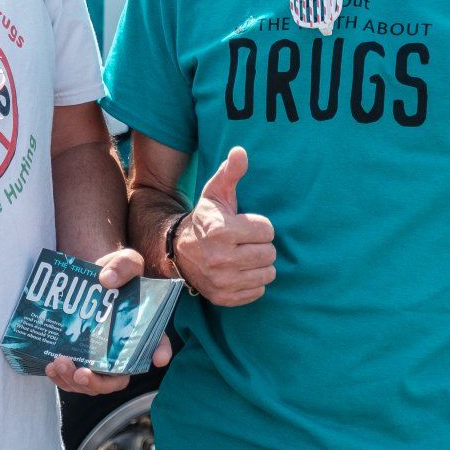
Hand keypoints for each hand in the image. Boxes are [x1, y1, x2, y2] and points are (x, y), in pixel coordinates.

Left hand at [45, 248, 173, 395]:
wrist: (87, 277)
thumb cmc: (113, 272)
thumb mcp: (124, 261)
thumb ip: (123, 265)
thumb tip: (107, 279)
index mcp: (141, 329)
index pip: (156, 343)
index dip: (160, 351)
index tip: (158, 358)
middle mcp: (121, 350)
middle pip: (117, 379)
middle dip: (98, 382)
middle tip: (82, 373)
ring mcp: (99, 358)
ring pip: (91, 383)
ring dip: (74, 382)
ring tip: (58, 365)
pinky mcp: (80, 358)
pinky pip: (72, 378)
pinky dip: (61, 377)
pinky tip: (50, 366)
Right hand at [171, 146, 274, 305]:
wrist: (179, 251)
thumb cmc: (205, 219)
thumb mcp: (215, 193)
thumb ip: (231, 172)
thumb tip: (241, 151)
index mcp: (221, 231)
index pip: (268, 231)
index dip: (259, 226)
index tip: (244, 225)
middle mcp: (220, 259)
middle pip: (269, 254)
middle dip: (260, 245)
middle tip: (244, 242)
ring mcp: (222, 281)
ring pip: (267, 274)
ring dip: (259, 265)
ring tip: (243, 256)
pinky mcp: (224, 298)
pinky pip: (258, 292)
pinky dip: (252, 282)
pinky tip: (239, 271)